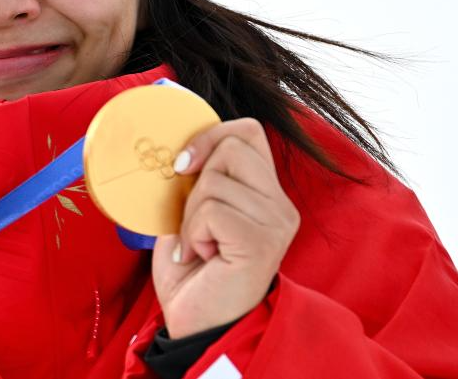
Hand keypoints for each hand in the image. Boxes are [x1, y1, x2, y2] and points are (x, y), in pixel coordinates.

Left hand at [151, 118, 299, 338]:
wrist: (199, 326)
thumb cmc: (195, 275)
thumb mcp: (191, 215)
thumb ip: (196, 180)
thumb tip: (177, 148)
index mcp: (267, 194)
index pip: (248, 131)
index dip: (210, 135)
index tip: (184, 164)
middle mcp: (281, 206)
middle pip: (231, 146)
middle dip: (197, 180)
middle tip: (193, 221)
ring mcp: (276, 223)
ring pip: (215, 181)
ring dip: (190, 216)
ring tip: (198, 246)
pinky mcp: (261, 241)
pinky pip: (211, 211)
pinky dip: (192, 234)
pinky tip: (201, 257)